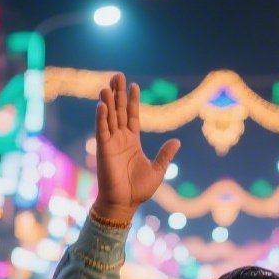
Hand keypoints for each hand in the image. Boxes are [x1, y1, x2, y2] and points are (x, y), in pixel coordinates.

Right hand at [90, 73, 178, 223]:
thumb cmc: (139, 190)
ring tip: (107, 85)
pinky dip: (101, 118)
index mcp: (133, 141)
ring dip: (108, 101)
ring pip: (109, 117)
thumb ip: (165, 155)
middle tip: (117, 75)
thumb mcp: (158, 170)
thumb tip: (177, 141)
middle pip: (119, 111)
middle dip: (118, 93)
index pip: (132, 116)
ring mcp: (111, 143)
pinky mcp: (103, 149)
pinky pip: (102, 130)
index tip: (134, 85)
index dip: (132, 101)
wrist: (124, 203)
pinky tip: (102, 105)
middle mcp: (121, 139)